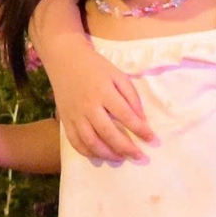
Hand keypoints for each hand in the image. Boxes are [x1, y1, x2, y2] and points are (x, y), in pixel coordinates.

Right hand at [44, 34, 153, 161]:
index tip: (151, 138)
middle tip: (139, 155)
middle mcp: (88, 105)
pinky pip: (75, 142)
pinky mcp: (65, 120)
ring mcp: (75, 114)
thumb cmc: (94, 66)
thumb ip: (131, 95)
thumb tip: (141, 119)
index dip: (140, 129)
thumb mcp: (117, 74)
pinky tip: (100, 155)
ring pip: (90, 142)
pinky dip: (88, 153)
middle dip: (126, 147)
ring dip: (108, 154)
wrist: (64, 59)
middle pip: (108, 132)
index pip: (125, 115)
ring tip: (121, 158)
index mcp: (103, 91)